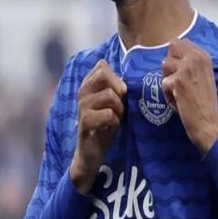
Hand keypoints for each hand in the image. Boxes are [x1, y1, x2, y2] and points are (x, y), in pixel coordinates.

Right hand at [70, 60, 125, 194]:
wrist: (92, 152)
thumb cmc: (106, 123)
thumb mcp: (112, 102)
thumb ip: (117, 87)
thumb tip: (135, 75)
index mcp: (88, 84)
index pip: (102, 66)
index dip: (116, 77)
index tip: (120, 92)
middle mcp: (83, 92)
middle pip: (104, 75)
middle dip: (118, 90)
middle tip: (120, 105)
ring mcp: (82, 107)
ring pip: (109, 95)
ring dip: (119, 107)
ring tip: (118, 117)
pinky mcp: (85, 122)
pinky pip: (108, 114)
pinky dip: (115, 120)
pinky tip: (112, 126)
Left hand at [161, 39, 217, 153]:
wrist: (208, 122)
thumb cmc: (204, 101)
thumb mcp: (203, 75)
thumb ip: (191, 63)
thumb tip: (171, 55)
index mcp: (204, 55)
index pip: (180, 42)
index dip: (175, 56)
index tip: (180, 71)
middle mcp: (196, 58)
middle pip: (171, 47)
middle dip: (170, 63)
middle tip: (177, 80)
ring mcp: (187, 68)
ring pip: (165, 65)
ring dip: (168, 80)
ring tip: (179, 93)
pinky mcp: (178, 80)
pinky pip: (164, 83)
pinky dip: (168, 95)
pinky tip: (178, 102)